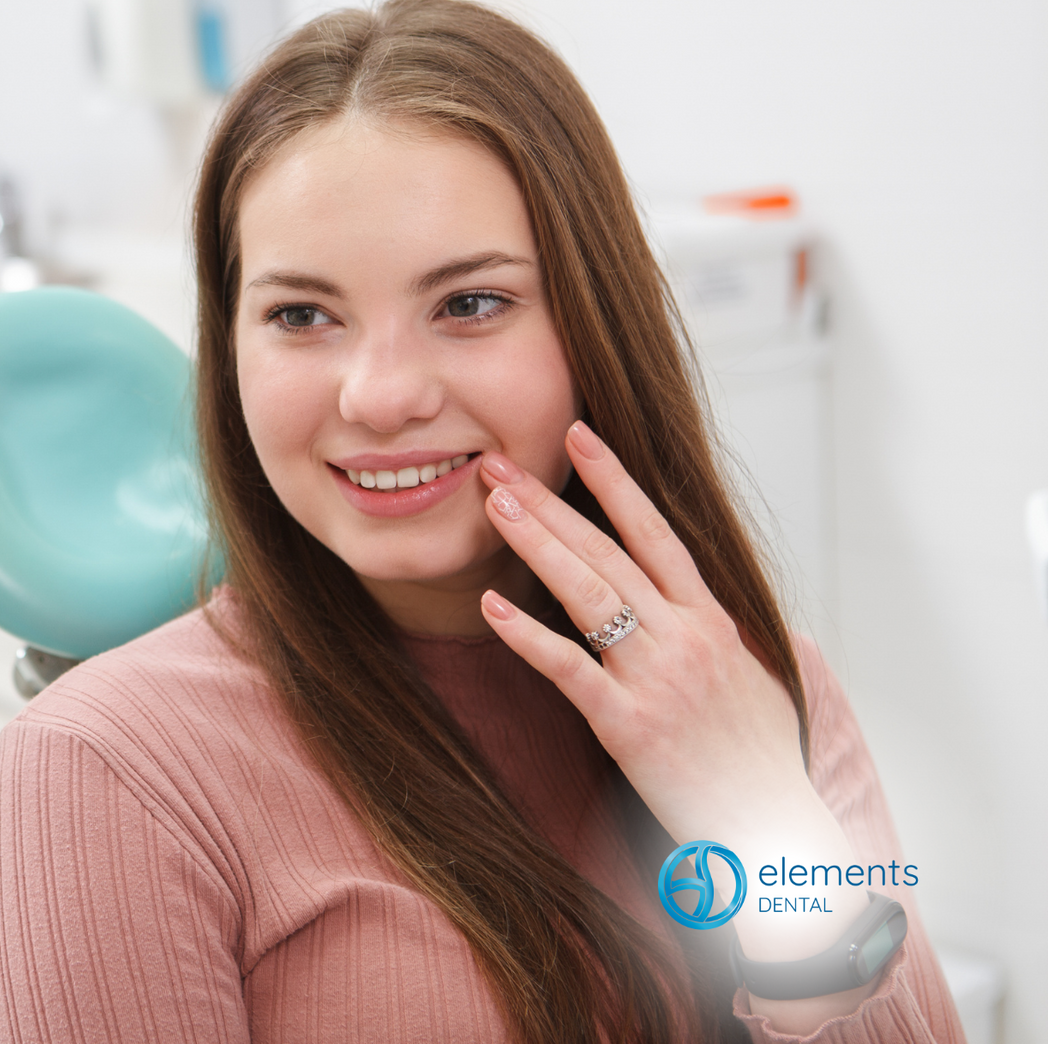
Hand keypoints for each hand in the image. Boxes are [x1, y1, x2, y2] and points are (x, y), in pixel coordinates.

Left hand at [475, 423, 868, 997]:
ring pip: (587, 593)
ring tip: (492, 506)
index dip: (616, 481)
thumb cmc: (759, 761)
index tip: (580, 437)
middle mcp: (686, 637)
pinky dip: (527, 636)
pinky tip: (490, 608)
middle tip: (497, 463)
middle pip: (608, 552)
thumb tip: (692, 604)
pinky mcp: (630, 725)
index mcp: (712, 621)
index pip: (657, 533)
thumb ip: (713, 636)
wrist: (776, 829)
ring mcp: (658, 678)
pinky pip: (569, 669)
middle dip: (550, 502)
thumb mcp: (750, 680)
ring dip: (536, 544)